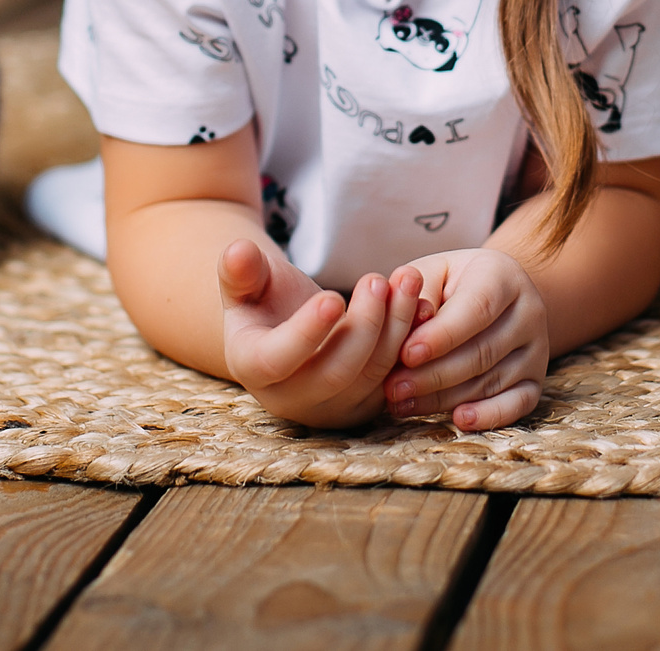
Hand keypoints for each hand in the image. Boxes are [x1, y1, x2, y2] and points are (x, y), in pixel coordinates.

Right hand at [217, 239, 421, 428]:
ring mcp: (332, 406)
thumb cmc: (265, 297)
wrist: (288, 324)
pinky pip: (396, 377)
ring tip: (407, 280)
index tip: (333, 297)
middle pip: (336, 372)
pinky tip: (422, 303)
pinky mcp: (365, 402)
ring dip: (396, 326)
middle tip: (379, 279)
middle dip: (364, 324)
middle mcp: (291, 398)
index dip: (305, 333)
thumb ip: (240, 269)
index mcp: (252, 367)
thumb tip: (237, 252)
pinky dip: (412, 341)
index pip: (277, 360)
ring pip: (373, 374)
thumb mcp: (246, 280)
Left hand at [385, 249, 548, 430]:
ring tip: (403, 403)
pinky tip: (458, 419)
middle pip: (482, 351)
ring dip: (444, 398)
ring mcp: (537, 348)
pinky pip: (518, 405)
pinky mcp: (536, 380)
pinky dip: (489, 415)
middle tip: (393, 388)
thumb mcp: (431, 273)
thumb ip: (417, 292)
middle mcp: (529, 311)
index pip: (477, 308)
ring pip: (491, 381)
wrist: (492, 298)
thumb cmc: (449, 284)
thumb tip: (412, 320)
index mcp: (503, 275)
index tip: (406, 354)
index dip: (442, 335)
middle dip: (433, 374)